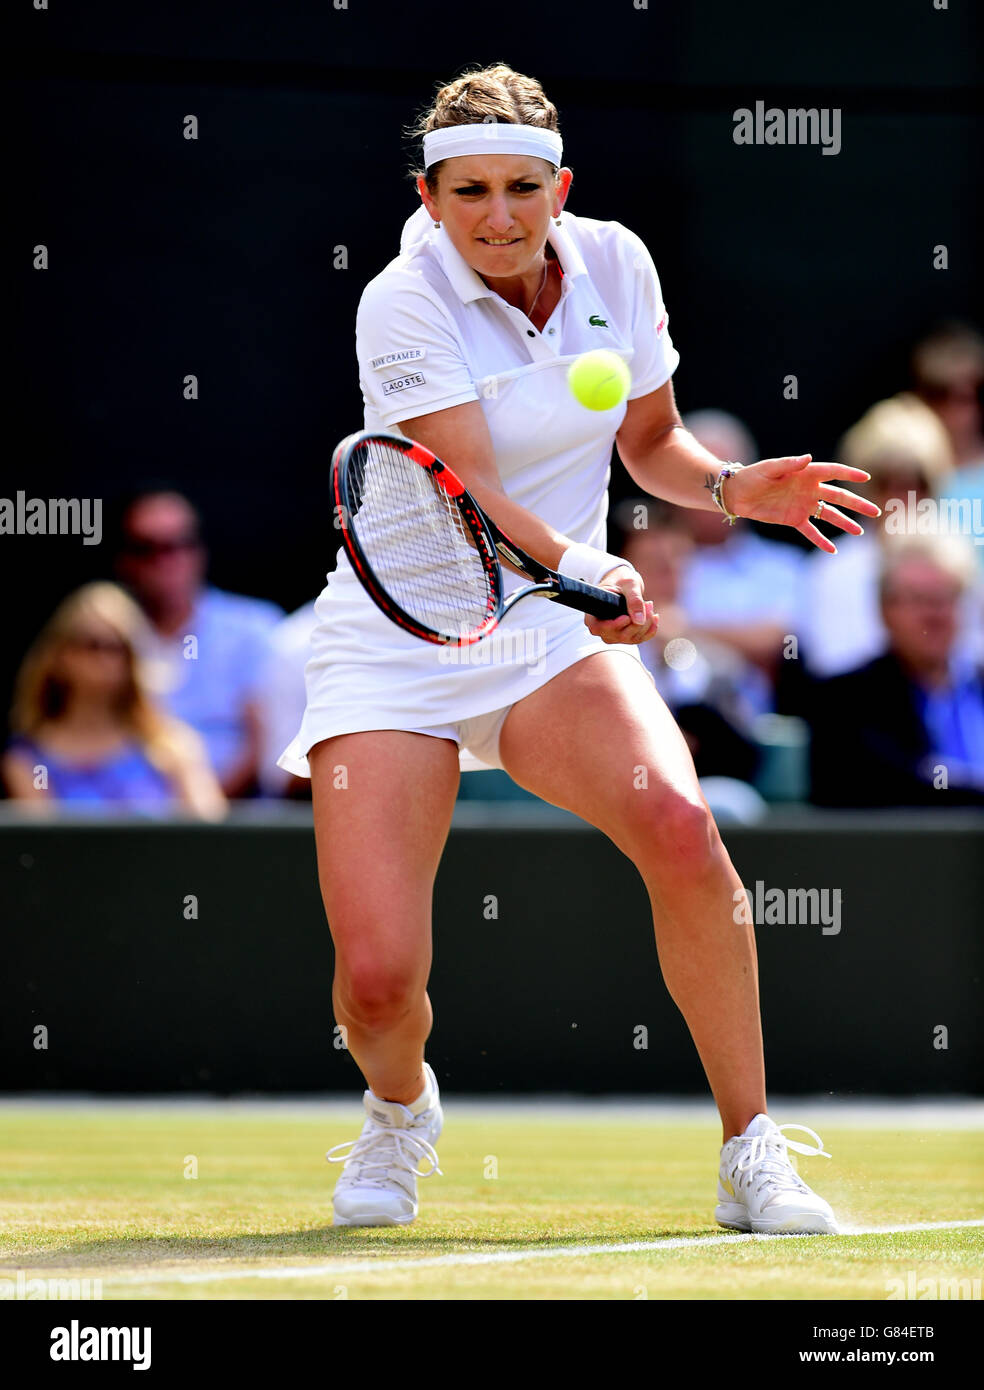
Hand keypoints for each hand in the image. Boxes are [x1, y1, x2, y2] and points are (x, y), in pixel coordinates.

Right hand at [583, 565, 658, 644]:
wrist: (626, 583)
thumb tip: (639, 620)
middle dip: (636, 622)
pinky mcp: (628, 635)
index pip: (598, 628)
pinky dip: (650, 629)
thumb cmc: (622, 579)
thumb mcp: (629, 584)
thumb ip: (634, 599)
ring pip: (631, 638)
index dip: (612, 626)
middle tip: (647, 603)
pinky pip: (641, 638)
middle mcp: (603, 627)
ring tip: (649, 605)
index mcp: (594, 614)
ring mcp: (615, 634)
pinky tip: (654, 616)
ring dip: (646, 624)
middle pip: (619, 635)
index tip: (626, 617)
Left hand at [726, 455, 881, 553]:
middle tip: (875, 511)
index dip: (850, 474)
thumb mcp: (770, 468)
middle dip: (857, 504)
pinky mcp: (794, 519)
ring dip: (844, 523)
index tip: (866, 478)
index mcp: (807, 473)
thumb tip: (808, 458)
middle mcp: (810, 489)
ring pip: (829, 515)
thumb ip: (790, 463)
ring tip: (860, 532)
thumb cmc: (754, 475)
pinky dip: (821, 540)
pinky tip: (833, 550)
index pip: (834, 472)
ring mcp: (804, 505)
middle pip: (839, 497)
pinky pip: (811, 531)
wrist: (738, 494)